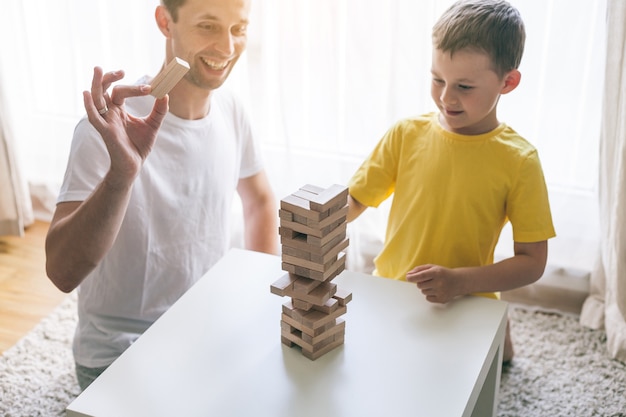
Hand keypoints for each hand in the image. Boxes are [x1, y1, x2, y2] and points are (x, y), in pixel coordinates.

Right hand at [83, 66, 167, 186]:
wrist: (134, 165)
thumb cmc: (139, 145)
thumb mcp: (153, 125)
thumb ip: (159, 111)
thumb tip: (165, 94)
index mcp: (118, 110)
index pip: (120, 91)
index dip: (134, 88)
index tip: (150, 88)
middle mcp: (109, 113)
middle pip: (103, 90)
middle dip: (109, 78)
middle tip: (121, 71)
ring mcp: (105, 121)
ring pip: (96, 99)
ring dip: (96, 84)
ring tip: (98, 69)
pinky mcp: (105, 131)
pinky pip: (94, 117)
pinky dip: (89, 106)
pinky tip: (87, 94)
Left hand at [406, 264, 461, 303]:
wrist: (459, 281)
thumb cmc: (443, 273)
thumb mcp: (432, 267)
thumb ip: (419, 269)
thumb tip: (408, 275)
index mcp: (437, 272)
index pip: (420, 276)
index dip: (412, 277)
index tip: (408, 278)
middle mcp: (439, 282)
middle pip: (420, 285)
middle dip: (421, 283)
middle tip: (429, 280)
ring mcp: (441, 292)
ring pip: (423, 292)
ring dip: (426, 288)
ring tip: (434, 285)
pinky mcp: (442, 299)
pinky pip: (427, 298)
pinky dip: (430, 295)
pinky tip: (437, 290)